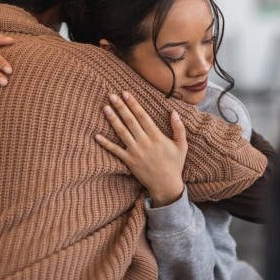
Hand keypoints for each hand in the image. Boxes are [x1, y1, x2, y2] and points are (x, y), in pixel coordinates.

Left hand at [95, 91, 187, 206]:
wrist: (166, 185)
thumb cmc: (175, 164)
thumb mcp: (182, 145)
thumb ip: (179, 128)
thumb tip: (174, 112)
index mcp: (157, 136)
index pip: (143, 116)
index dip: (133, 104)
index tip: (126, 93)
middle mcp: (144, 142)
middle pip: (130, 121)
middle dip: (121, 107)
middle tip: (112, 95)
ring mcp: (135, 152)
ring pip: (121, 132)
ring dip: (112, 119)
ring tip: (105, 108)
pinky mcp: (129, 161)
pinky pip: (115, 150)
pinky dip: (106, 143)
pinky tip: (97, 136)